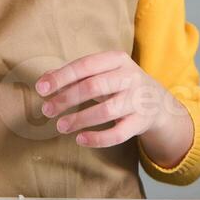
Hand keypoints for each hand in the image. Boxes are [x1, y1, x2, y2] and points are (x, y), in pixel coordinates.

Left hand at [35, 52, 192, 166]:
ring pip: (106, 111)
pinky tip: (81, 139)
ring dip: (79, 119)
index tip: (41, 89)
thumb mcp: (103, 73)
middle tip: (47, 111)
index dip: (61, 77)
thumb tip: (44, 80)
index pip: (85, 65)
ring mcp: (137, 100)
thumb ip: (75, 75)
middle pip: (93, 87)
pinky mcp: (141, 122)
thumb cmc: (120, 85)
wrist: (158, 102)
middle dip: (67, 99)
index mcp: (117, 60)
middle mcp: (130, 77)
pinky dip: (98, 138)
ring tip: (60, 126)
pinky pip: (118, 133)